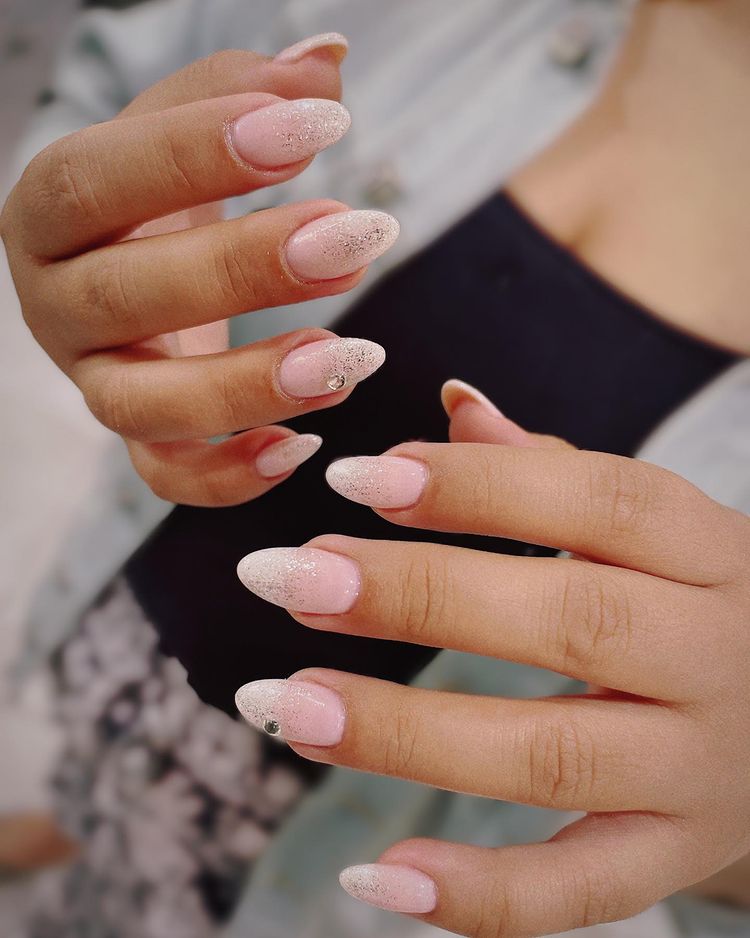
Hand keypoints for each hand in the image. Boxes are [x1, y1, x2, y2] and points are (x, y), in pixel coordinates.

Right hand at [1, 38, 397, 505]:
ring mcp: (92, 381)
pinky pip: (166, 477)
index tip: (318, 128)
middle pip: (127, 296)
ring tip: (352, 356)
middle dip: (246, 269)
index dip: (198, 154)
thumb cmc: (162, 186)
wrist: (134, 258)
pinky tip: (305, 446)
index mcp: (49, 212)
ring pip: (143, 405)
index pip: (98, 180)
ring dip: (249, 386)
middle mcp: (55, 303)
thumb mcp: (190, 123)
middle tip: (356, 237)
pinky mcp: (138, 440)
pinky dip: (230, 478)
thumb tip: (329, 58)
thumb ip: (247, 88)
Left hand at [234, 379, 749, 935]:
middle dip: (420, 596)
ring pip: (554, 755)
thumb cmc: (693, 601)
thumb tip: (456, 403)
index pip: (602, 500)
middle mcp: (715, 654)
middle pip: (572, 621)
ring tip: (283, 705)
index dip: (479, 486)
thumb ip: (552, 470)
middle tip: (293, 578)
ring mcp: (701, 768)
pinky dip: (481, 894)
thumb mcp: (655, 531)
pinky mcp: (676, 853)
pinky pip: (583, 891)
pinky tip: (375, 875)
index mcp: (710, 551)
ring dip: (407, 733)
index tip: (357, 476)